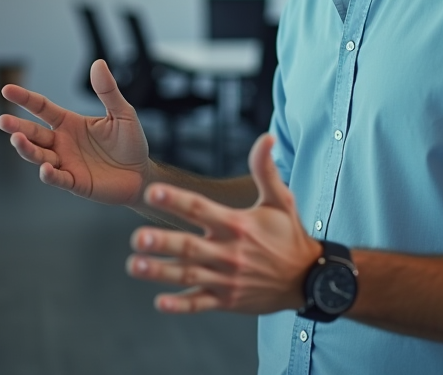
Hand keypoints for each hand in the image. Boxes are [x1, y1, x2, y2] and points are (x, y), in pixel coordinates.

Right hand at [0, 59, 149, 205]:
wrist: (141, 173)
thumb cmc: (130, 143)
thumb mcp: (122, 113)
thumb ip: (107, 91)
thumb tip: (98, 63)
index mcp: (70, 123)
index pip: (42, 108)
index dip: (25, 98)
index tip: (7, 90)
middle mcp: (62, 142)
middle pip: (33, 134)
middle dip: (17, 128)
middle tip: (3, 121)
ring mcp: (66, 163)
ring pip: (39, 155)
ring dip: (27, 149)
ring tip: (18, 141)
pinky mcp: (75, 182)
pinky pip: (58, 178)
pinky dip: (49, 174)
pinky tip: (45, 168)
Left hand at [125, 134, 320, 313]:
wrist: (308, 279)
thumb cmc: (290, 235)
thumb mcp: (281, 200)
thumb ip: (266, 169)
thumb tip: (266, 138)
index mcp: (237, 225)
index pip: (200, 209)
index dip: (176, 200)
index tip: (153, 192)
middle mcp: (229, 252)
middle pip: (189, 246)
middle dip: (162, 243)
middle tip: (137, 238)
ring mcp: (226, 279)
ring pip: (188, 276)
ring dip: (160, 272)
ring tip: (134, 265)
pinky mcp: (226, 300)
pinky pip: (200, 304)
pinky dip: (180, 305)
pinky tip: (159, 302)